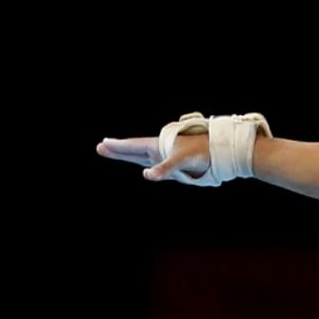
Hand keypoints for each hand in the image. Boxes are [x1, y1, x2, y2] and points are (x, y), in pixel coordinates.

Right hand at [95, 134, 211, 181]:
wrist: (218, 153)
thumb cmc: (200, 153)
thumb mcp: (182, 161)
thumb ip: (165, 168)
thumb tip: (147, 175)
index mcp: (158, 146)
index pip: (133, 146)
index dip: (118, 146)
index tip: (103, 143)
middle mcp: (159, 150)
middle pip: (133, 150)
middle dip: (117, 149)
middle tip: (101, 146)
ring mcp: (165, 156)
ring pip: (141, 156)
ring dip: (128, 154)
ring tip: (115, 151)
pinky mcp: (173, 164)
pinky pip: (154, 164)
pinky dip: (145, 164)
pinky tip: (145, 168)